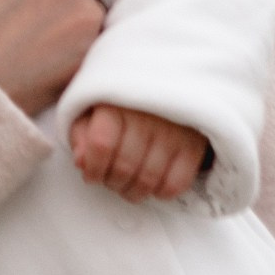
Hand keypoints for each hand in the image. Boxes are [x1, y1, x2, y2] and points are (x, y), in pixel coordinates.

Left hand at [71, 103, 208, 202]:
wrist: (167, 82)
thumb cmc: (121, 103)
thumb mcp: (91, 109)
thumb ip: (81, 133)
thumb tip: (81, 163)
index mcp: (115, 104)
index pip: (101, 145)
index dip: (94, 169)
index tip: (91, 175)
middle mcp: (146, 117)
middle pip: (124, 167)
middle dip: (112, 182)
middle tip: (111, 180)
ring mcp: (172, 132)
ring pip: (148, 180)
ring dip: (133, 191)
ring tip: (128, 184)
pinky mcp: (193, 146)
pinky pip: (175, 184)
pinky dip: (161, 192)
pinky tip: (153, 184)